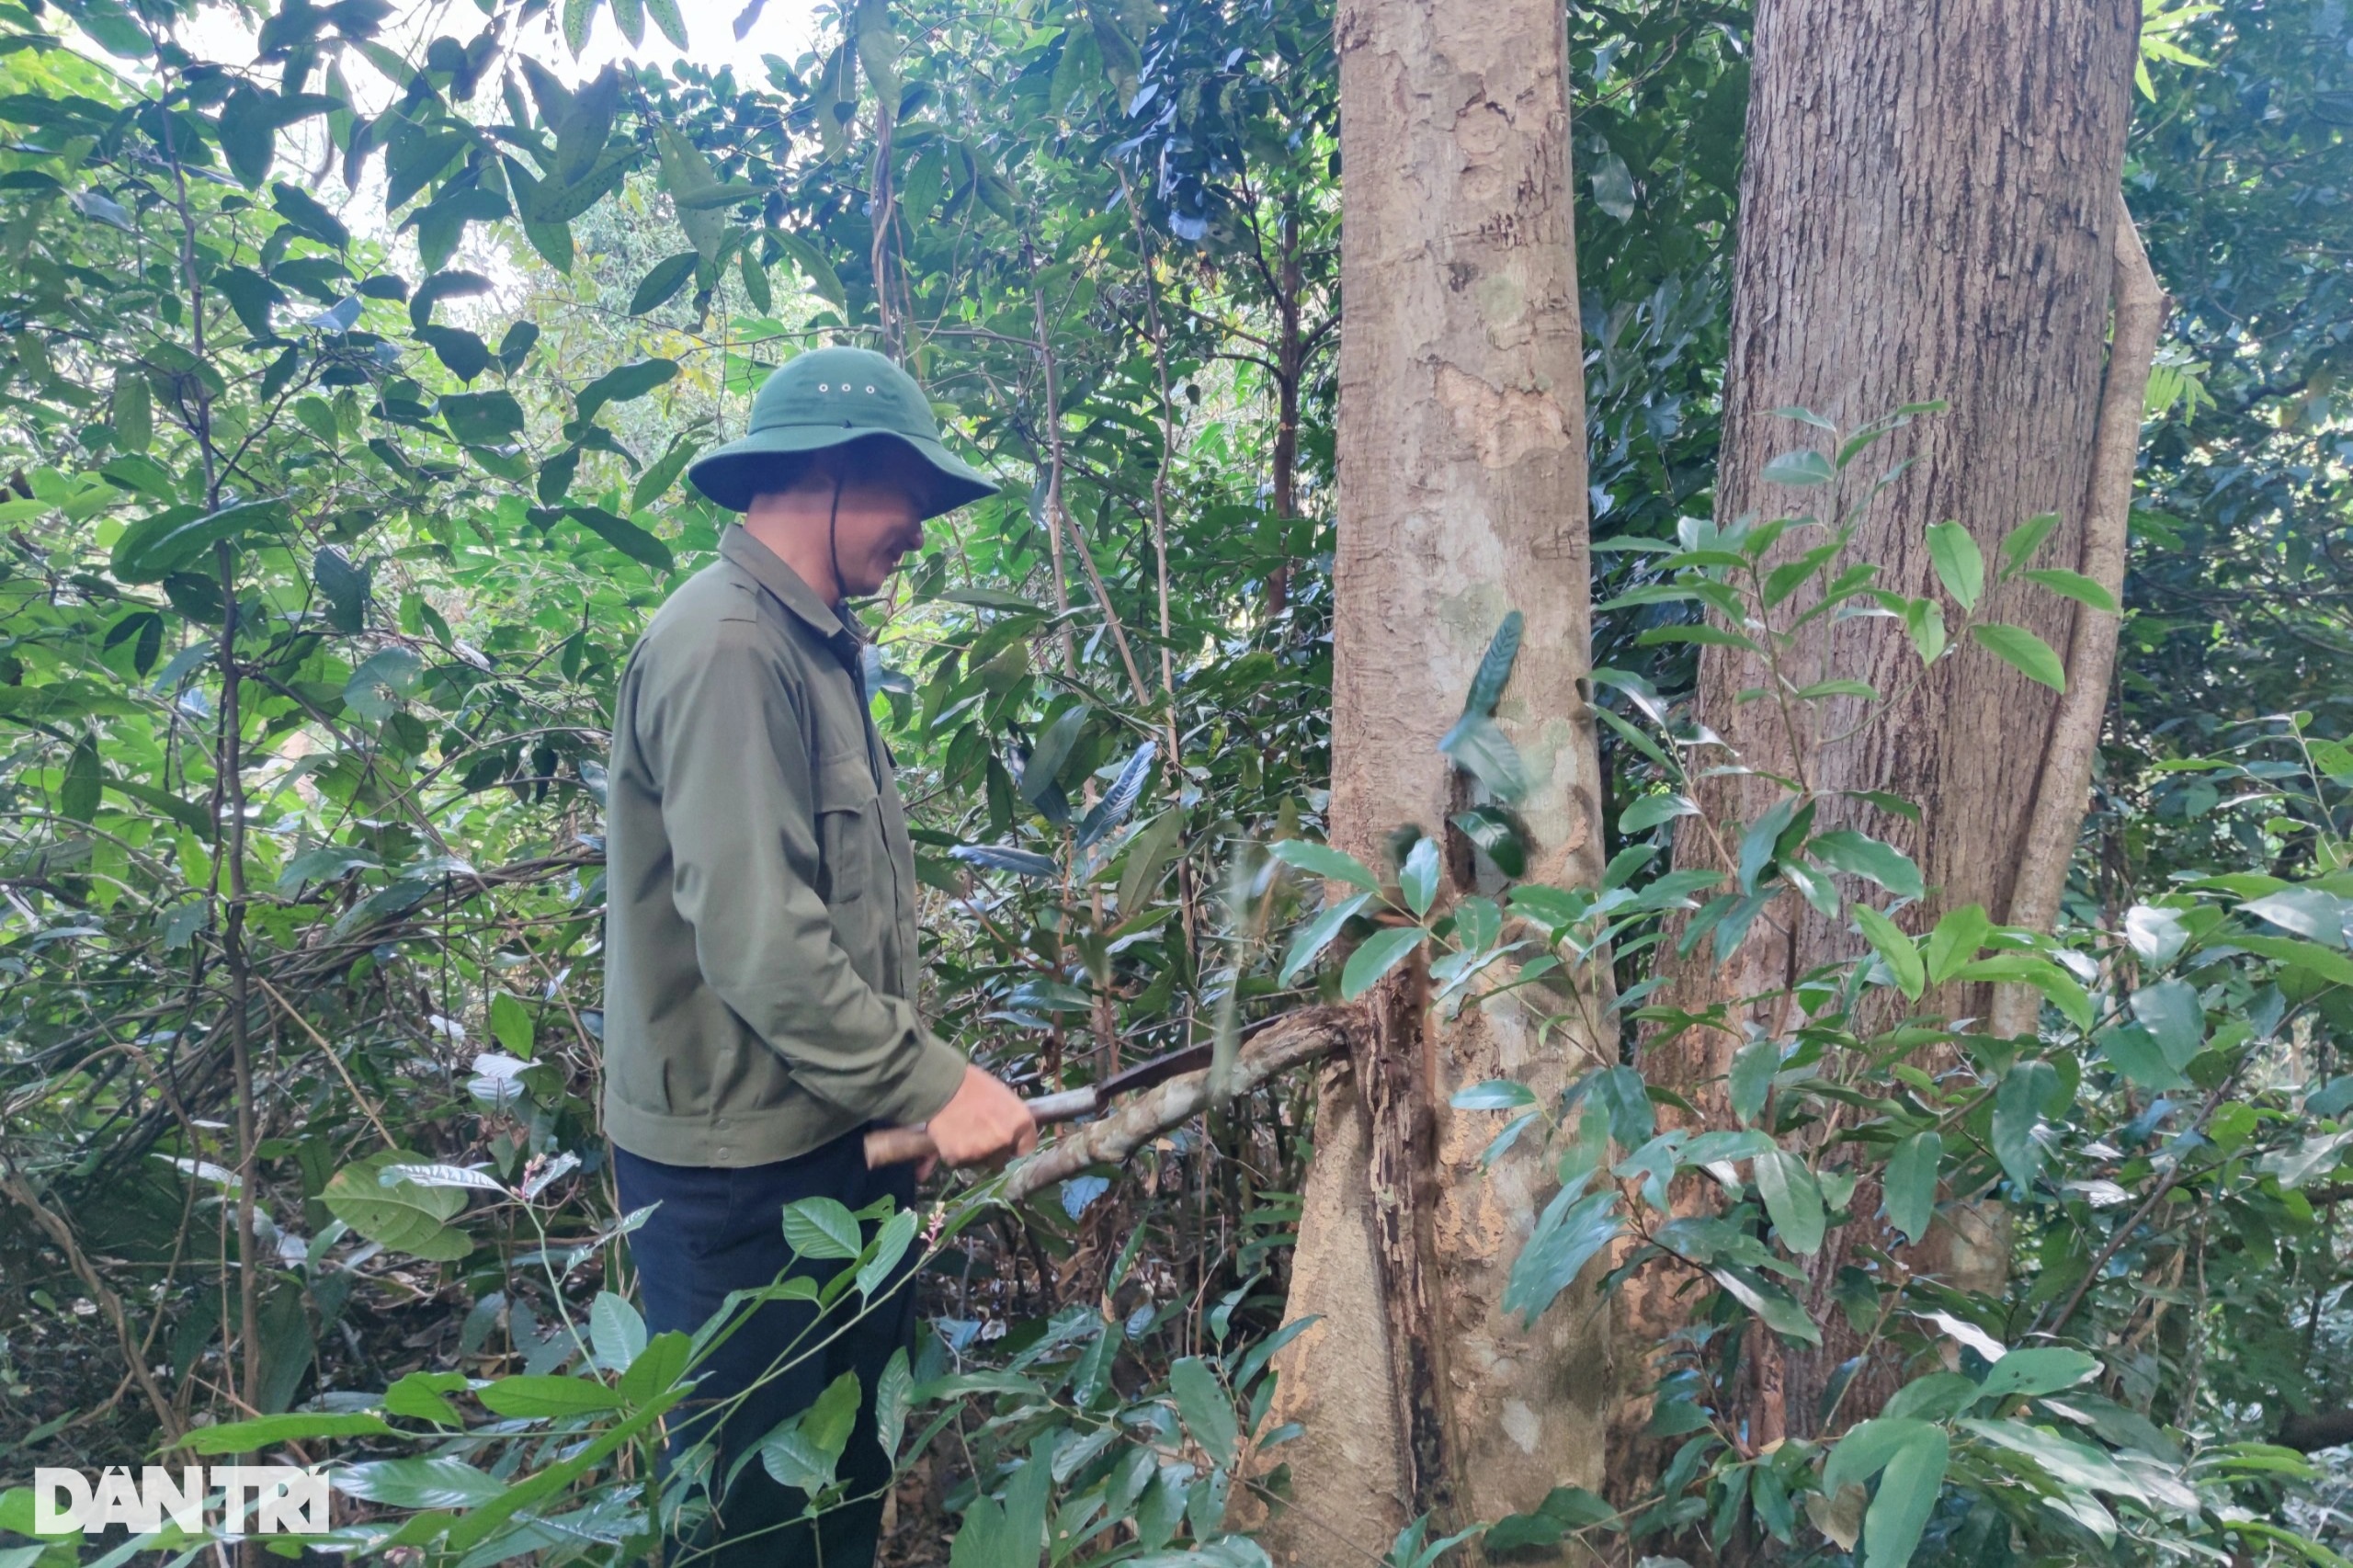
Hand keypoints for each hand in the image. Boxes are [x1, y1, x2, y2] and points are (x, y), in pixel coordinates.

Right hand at [923, 1064, 1037, 1168]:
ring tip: (962, 1133)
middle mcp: (1005, 1139)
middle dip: (992, 1152)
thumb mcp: (1003, 1097)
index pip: (1027, 1148)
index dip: (1014, 1146)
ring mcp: (982, 1150)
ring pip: (979, 1162)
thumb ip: (1010, 1120)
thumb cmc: (974, 1084)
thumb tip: (1012, 1135)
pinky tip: (950, 1136)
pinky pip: (958, 1162)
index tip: (1006, 1142)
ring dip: (972, 1154)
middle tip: (978, 1135)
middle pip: (1001, 1159)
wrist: (942, 1083)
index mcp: (1021, 1122)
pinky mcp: (959, 1156)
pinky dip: (954, 1153)